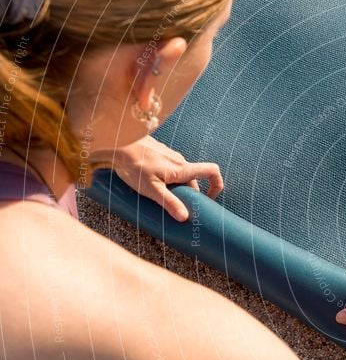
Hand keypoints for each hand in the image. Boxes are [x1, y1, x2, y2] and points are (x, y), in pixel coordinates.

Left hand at [93, 136, 223, 221]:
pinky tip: (149, 184)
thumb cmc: (133, 165)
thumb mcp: (151, 189)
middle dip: (187, 194)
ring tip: (157, 197)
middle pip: (192, 180)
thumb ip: (169, 202)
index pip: (211, 171)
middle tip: (174, 207)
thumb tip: (184, 217)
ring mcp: (169, 156)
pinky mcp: (158, 154)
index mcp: (182, 169)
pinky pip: (169, 169)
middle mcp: (179, 160)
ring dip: (175, 187)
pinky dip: (166, 179)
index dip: (216, 185)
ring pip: (179, 175)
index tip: (210, 198)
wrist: (115, 142)